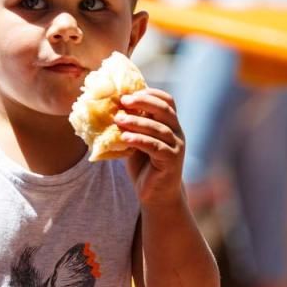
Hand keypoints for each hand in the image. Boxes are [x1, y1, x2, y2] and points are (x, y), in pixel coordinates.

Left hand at [114, 88, 185, 207]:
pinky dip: (139, 140)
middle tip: (123, 101)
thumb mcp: (136, 140)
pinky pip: (155, 146)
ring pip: (158, 128)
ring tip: (118, 120)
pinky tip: (124, 138)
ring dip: (136, 122)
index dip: (150, 93)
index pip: (167, 101)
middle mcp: (177, 132)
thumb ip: (131, 125)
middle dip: (143, 102)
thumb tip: (110, 107)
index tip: (130, 92)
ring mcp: (177, 146)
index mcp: (170, 124)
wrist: (155, 195)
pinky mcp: (172, 160)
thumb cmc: (144, 165)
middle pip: (164, 110)